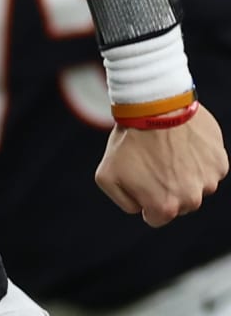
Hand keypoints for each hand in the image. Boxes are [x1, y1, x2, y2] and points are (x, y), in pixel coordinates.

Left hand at [96, 104, 228, 226]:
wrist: (154, 108)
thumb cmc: (128, 141)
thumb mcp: (106, 177)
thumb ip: (124, 201)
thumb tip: (141, 209)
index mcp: (165, 207)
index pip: (155, 217)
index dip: (144, 198)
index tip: (140, 179)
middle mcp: (192, 199)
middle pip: (178, 203)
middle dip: (165, 188)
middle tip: (153, 161)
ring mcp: (209, 180)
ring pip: (195, 186)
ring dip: (183, 173)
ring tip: (167, 150)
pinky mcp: (220, 162)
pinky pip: (207, 168)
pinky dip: (197, 159)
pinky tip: (182, 143)